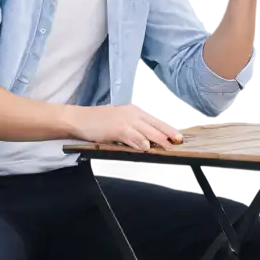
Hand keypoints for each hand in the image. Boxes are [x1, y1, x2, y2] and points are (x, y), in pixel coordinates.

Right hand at [69, 104, 183, 151]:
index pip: (157, 120)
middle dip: (169, 134)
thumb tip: (150, 140)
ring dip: (159, 141)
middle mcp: (134, 113)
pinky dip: (141, 143)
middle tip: (179, 142)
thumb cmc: (100, 122)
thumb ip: (136, 128)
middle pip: (156, 125)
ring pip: (148, 132)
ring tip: (168, 148)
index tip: (179, 136)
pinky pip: (133, 137)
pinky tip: (147, 149)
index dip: (169, 128)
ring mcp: (126, 121)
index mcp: (136, 110)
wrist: (80, 119)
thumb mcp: (122, 120)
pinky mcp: (118, 129)